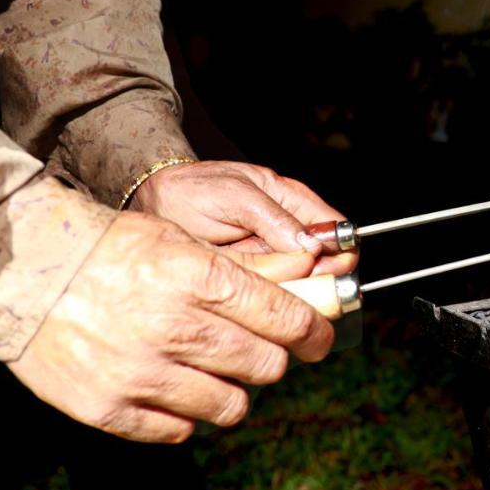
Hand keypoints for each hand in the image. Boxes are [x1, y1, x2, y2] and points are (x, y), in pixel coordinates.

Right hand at [8, 212, 333, 442]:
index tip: (319, 338)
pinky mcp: (110, 408)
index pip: (286, 319)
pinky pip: (180, 430)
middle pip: (266, 365)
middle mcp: (174, 328)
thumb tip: (312, 279)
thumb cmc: (115, 251)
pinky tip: (169, 383)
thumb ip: (251, 268)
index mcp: (199, 279)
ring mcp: (140, 373)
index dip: (314, 332)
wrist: (30, 272)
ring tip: (207, 365)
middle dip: (270, 356)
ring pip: (230, 405)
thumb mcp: (186, 242)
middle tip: (255, 346)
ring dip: (231, 388)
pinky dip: (184, 412)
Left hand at [131, 160, 357, 275]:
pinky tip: (245, 294)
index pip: (337, 230)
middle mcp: (287, 233)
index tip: (325, 268)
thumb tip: (312, 247)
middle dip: (313, 278)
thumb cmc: (192, 190)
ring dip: (285, 290)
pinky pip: (269, 296)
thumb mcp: (233, 195)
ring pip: (298, 285)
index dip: (338, 252)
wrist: (150, 204)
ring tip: (257, 284)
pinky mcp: (250, 281)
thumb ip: (273, 218)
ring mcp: (270, 260)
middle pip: (324, 265)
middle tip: (289, 282)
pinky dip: (263, 299)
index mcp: (294, 203)